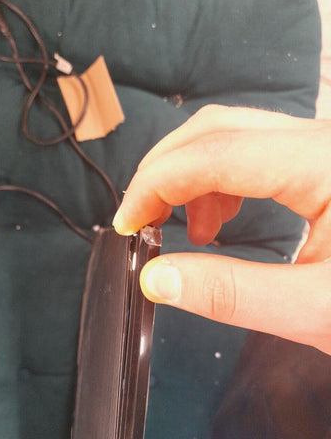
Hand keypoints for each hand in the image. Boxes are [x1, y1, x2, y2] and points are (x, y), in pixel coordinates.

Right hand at [113, 105, 330, 353]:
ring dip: (190, 178)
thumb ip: (233, 294)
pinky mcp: (319, 164)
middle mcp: (321, 140)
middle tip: (141, 220)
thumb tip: (155, 280)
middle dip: (166, 171)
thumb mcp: (316, 310)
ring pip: (231, 137)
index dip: (156, 184)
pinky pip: (252, 155)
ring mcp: (320, 148)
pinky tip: (216, 223)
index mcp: (325, 163)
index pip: (215, 152)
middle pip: (217, 128)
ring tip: (184, 230)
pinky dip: (217, 185)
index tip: (127, 226)